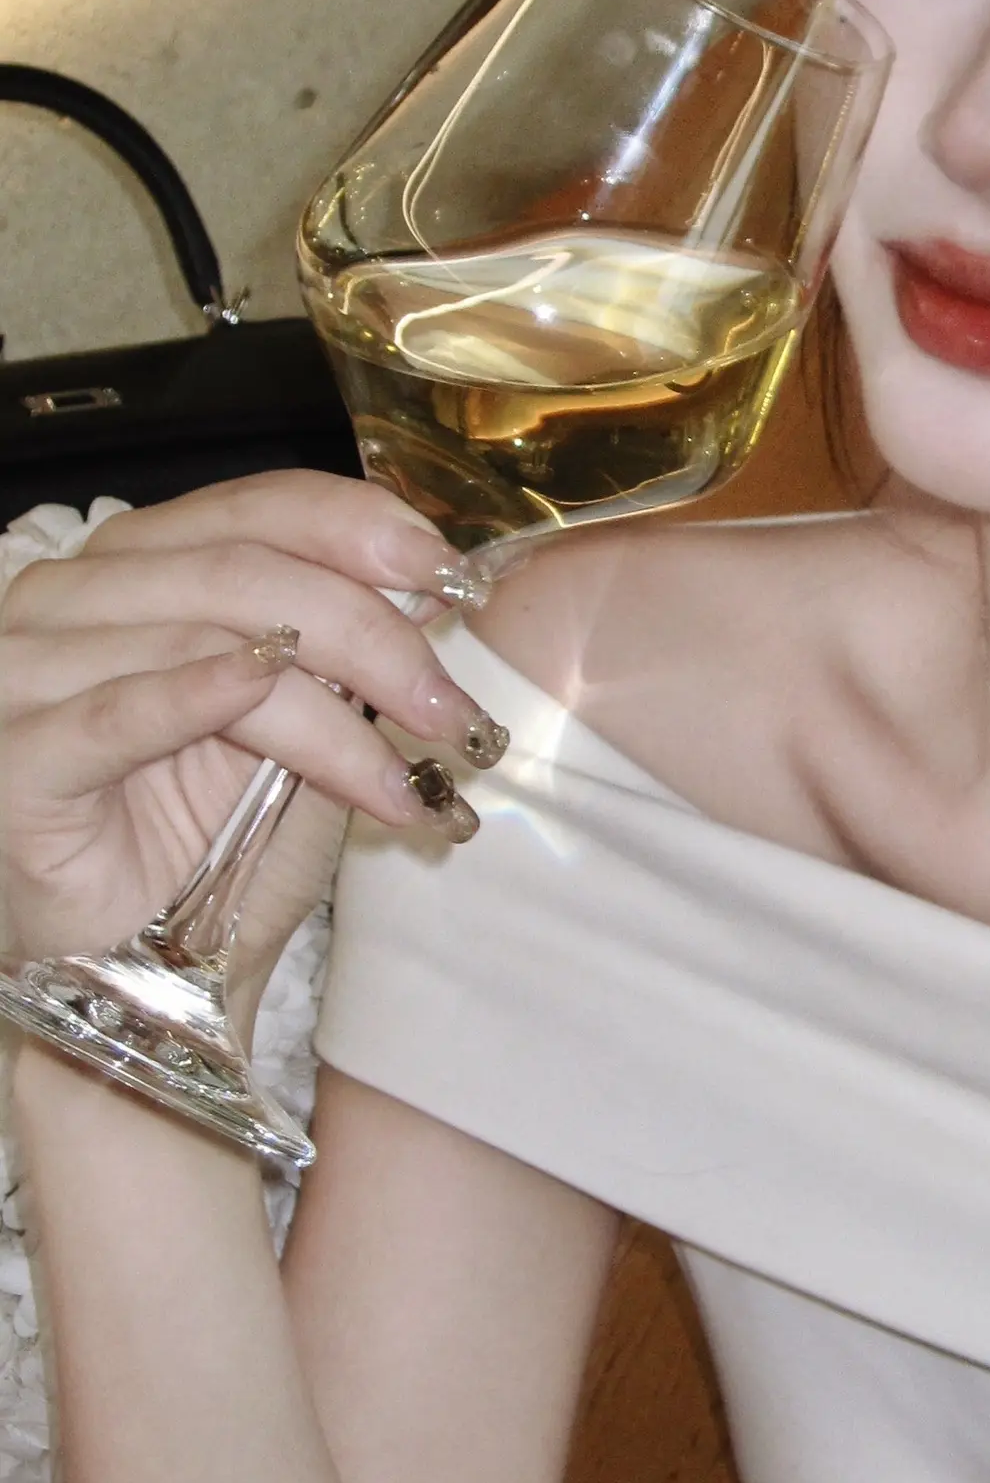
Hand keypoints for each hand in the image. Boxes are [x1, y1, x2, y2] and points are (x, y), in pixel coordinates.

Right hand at [0, 475, 504, 995]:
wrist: (146, 977)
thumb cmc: (215, 845)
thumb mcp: (306, 729)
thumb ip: (348, 654)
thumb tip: (432, 589)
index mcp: (139, 564)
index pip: (258, 505)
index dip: (362, 529)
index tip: (453, 579)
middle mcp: (68, 596)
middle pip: (240, 572)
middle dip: (370, 638)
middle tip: (449, 712)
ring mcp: (24, 671)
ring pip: (198, 642)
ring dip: (325, 714)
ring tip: (403, 776)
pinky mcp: (15, 761)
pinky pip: (113, 712)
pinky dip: (194, 696)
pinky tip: (262, 690)